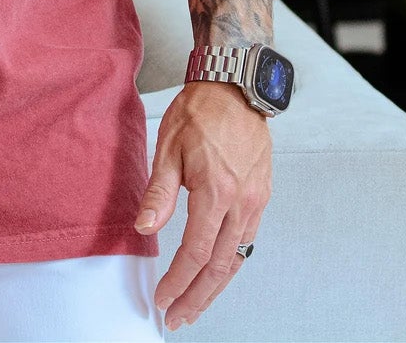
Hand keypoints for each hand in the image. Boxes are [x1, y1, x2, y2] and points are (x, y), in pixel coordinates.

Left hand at [133, 80, 271, 331]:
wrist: (236, 86)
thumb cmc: (199, 112)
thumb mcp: (168, 147)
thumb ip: (158, 192)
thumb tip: (144, 228)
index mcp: (216, 191)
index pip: (196, 252)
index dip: (178, 281)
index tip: (161, 299)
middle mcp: (242, 202)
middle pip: (219, 266)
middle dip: (197, 298)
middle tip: (178, 319)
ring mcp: (256, 201)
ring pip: (237, 258)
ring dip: (215, 287)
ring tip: (195, 306)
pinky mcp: (261, 196)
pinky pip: (247, 240)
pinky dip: (231, 263)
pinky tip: (216, 272)